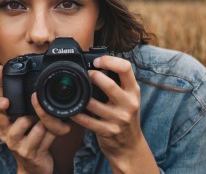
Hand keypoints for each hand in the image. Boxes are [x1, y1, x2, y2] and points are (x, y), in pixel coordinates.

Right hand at [0, 65, 54, 173]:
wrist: (32, 168)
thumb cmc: (24, 138)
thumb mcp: (15, 118)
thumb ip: (10, 97)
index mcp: (3, 125)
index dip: (0, 104)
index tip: (5, 100)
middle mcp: (8, 136)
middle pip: (20, 120)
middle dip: (33, 114)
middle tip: (40, 108)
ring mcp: (21, 147)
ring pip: (38, 127)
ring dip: (47, 122)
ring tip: (48, 121)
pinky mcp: (34, 154)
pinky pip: (48, 137)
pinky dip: (54, 132)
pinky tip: (55, 131)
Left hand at [70, 56, 158, 172]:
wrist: (130, 145)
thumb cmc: (125, 116)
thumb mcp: (128, 97)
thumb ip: (117, 82)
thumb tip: (96, 63)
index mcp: (133, 91)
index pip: (126, 68)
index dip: (109, 60)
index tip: (97, 61)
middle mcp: (129, 103)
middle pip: (109, 85)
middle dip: (93, 77)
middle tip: (85, 75)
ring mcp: (119, 118)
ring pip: (93, 104)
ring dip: (81, 97)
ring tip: (76, 91)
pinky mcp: (108, 131)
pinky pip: (87, 121)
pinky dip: (77, 114)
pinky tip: (72, 110)